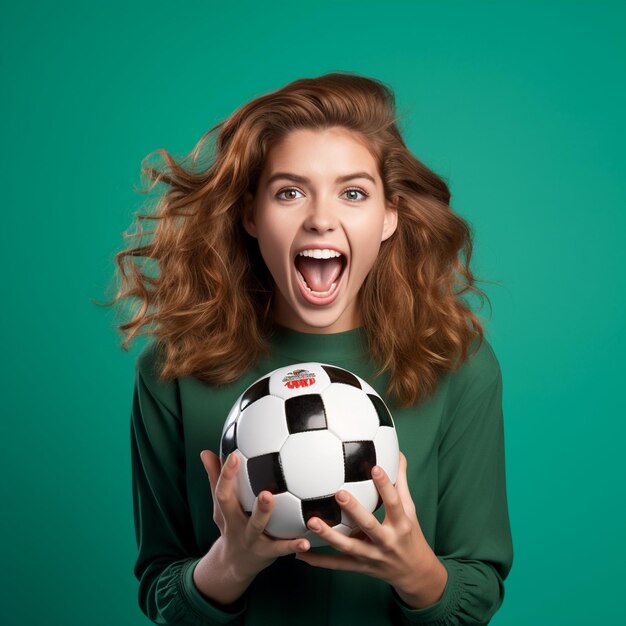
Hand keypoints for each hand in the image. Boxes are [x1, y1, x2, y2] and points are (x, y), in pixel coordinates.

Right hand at [193, 450, 309, 604]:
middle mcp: (236, 525)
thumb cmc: (231, 524)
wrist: (233, 565)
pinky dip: (293, 546)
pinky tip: (305, 542)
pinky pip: (280, 549)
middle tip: (264, 489)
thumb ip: (215, 478)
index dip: (226, 475)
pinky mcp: (266, 552)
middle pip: (236, 511)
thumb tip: (205, 452)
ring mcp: (251, 539)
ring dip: (265, 515)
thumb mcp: (220, 506)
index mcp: (226, 512)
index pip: (222, 492)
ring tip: (274, 502)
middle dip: (245, 497)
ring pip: (257, 527)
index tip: (233, 456)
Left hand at [294, 452, 447, 608]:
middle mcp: (386, 541)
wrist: (414, 573)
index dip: (385, 486)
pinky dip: (317, 560)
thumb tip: (398, 452)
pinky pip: (336, 565)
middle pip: (369, 526)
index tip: (375, 467)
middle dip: (354, 510)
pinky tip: (299, 553)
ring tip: (311, 521)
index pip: (394, 503)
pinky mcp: (359, 567)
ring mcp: (371, 556)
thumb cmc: (410, 534)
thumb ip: (401, 481)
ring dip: (328, 535)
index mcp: (401, 524)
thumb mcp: (410, 510)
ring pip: (348, 547)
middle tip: (339, 493)